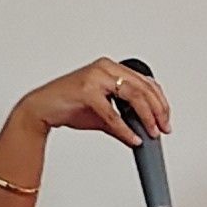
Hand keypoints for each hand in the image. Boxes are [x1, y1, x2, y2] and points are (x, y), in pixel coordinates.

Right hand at [12, 59, 169, 148]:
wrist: (40, 109)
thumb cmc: (69, 105)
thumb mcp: (103, 114)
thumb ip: (123, 121)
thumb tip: (142, 134)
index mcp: (111, 68)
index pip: (145, 82)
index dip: (160, 101)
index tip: (166, 119)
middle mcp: (105, 68)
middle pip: (143, 88)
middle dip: (158, 111)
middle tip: (163, 128)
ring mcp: (95, 77)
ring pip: (133, 96)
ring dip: (147, 117)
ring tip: (152, 133)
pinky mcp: (86, 91)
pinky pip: (113, 113)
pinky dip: (125, 128)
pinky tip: (132, 138)